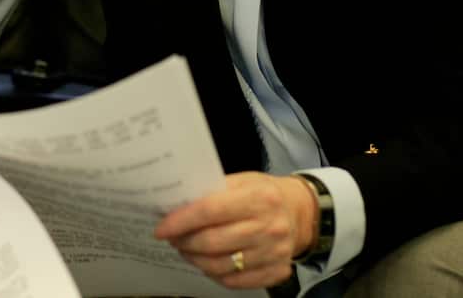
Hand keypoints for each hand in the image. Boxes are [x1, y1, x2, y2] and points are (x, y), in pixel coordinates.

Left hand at [153, 172, 316, 289]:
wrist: (301, 212)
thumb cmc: (263, 193)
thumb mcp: (243, 181)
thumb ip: (213, 192)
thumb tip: (175, 206)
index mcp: (258, 198)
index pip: (209, 211)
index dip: (181, 221)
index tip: (162, 228)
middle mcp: (269, 227)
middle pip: (212, 242)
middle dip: (184, 242)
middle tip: (173, 239)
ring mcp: (274, 253)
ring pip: (221, 266)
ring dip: (196, 260)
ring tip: (187, 250)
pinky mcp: (277, 271)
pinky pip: (236, 281)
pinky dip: (215, 274)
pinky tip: (207, 263)